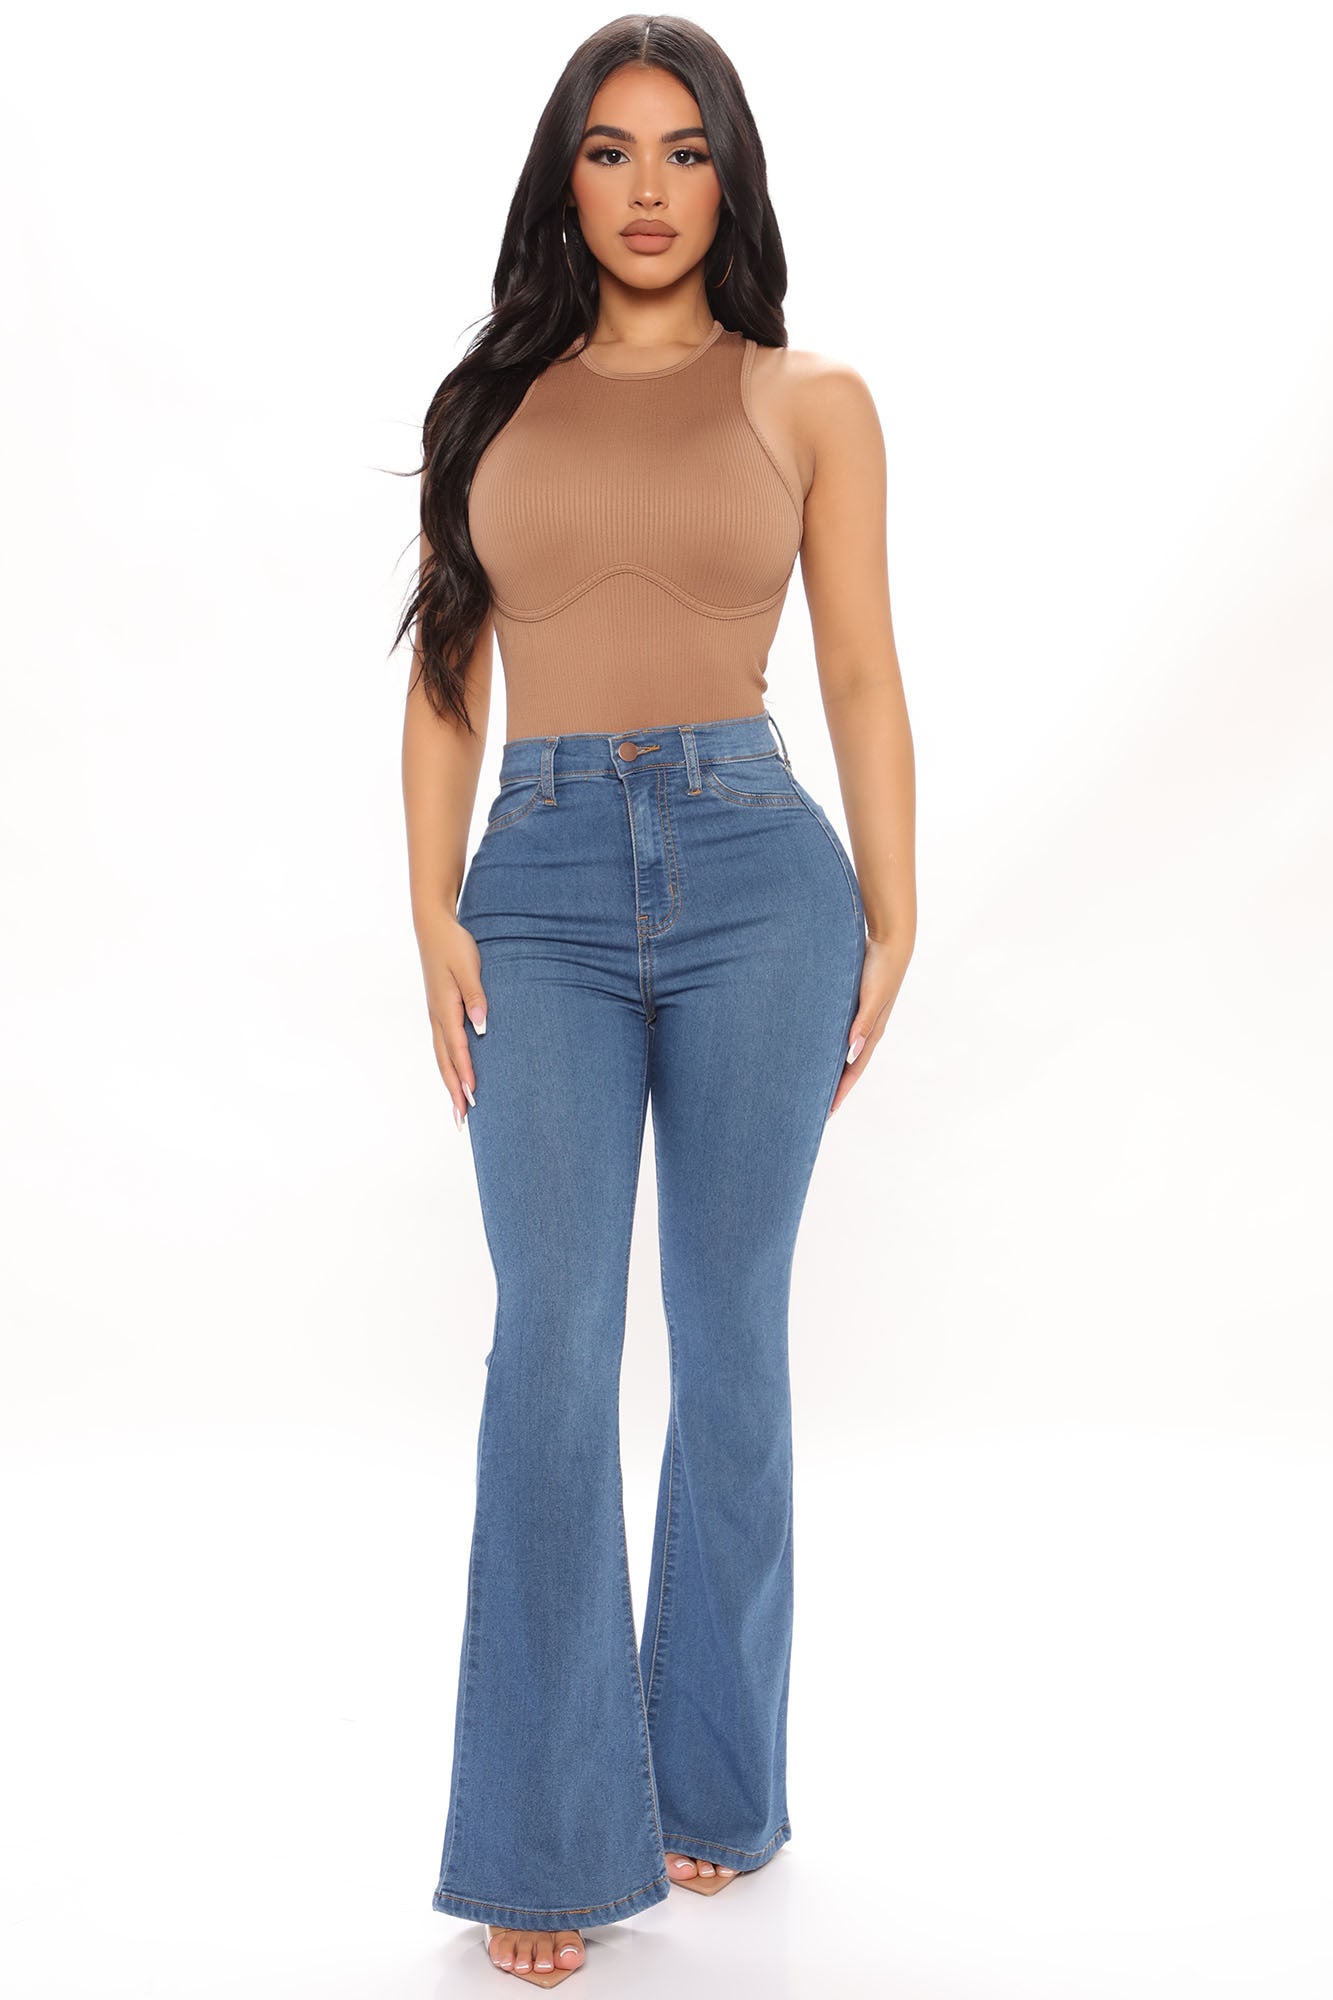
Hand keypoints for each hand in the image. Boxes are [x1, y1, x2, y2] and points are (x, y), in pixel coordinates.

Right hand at [418, 913, 487, 1128]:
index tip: (474, 1097)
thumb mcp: (467, 965)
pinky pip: (442, 1047)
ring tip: (458, 1109)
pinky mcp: (438, 1011)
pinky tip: (454, 1076)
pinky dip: (448, 1066)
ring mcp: (435, 1015)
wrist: (433, 926)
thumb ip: (475, 995)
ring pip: (442, 1057)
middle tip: (462, 1119)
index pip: (457, 1048)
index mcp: (444, 1007)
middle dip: (454, 1091)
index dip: (466, 1074)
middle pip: (445, 1061)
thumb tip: (481, 1025)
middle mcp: (437, 1016)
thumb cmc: (454, 944)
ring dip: (450, 1083)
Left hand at [828, 934, 910, 1118]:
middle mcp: (866, 1030)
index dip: (840, 1092)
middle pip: (848, 1066)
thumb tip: (851, 1053)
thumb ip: (863, 1023)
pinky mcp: (854, 1005)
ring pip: (843, 1051)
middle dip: (835, 1087)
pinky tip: (817, 1046)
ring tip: (813, 1082)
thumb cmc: (881, 969)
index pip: (853, 1070)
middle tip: (816, 1107)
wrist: (890, 942)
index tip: (826, 1113)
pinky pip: (839, 1032)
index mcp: (871, 1033)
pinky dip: (829, 1045)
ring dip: (831, 1067)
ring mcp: (860, 1018)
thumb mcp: (872, 997)